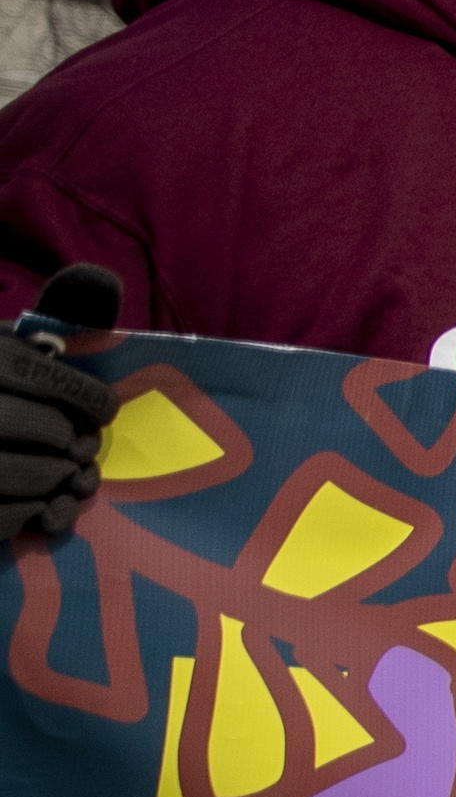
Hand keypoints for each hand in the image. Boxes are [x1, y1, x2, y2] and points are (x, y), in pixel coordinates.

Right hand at [0, 264, 122, 544]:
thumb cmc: (0, 382)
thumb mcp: (16, 341)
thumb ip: (60, 314)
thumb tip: (102, 278)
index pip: (43, 376)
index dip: (88, 398)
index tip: (104, 409)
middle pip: (40, 430)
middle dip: (71, 441)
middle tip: (82, 445)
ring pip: (17, 476)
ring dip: (55, 478)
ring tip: (62, 471)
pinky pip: (2, 518)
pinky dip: (29, 514)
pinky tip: (39, 503)